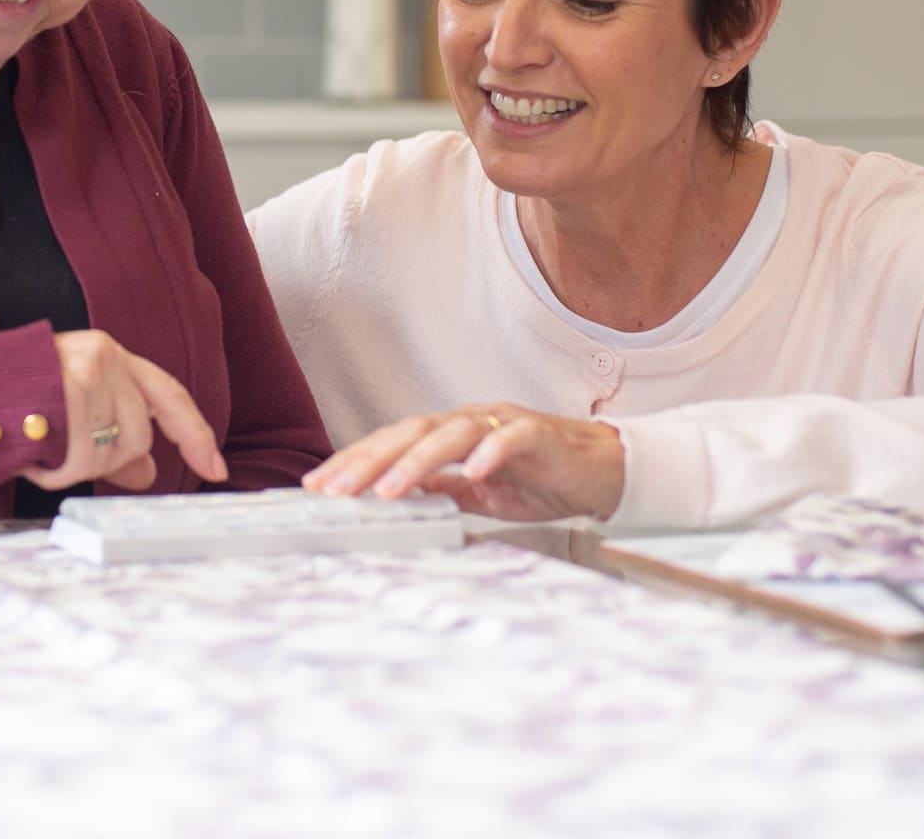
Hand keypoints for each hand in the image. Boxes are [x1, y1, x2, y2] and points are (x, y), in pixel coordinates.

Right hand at [21, 330, 228, 490]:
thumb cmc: (11, 399)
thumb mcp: (71, 408)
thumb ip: (113, 436)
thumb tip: (147, 473)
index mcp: (111, 355)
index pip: (169, 397)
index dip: (195, 435)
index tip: (216, 470)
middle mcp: (105, 356)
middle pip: (138, 437)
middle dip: (104, 461)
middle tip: (61, 455)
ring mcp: (87, 371)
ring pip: (108, 453)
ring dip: (72, 467)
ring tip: (39, 447)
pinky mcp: (68, 390)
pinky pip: (80, 457)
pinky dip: (55, 470)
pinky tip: (32, 453)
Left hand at [302, 404, 624, 521]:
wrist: (605, 471)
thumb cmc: (540, 480)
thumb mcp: (480, 495)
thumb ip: (441, 492)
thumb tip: (395, 501)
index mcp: (451, 436)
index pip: (393, 443)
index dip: (355, 462)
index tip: (318, 487)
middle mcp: (470, 422)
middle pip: (410, 433)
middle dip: (369, 461)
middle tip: (335, 490)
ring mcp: (503, 424)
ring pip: (451, 434)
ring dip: (417, 461)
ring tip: (389, 491)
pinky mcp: (539, 434)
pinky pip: (511, 438)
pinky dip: (491, 453)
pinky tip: (473, 473)